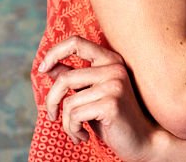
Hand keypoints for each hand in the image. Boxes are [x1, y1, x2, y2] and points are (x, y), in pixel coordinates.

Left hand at [40, 36, 165, 161]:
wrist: (143, 142)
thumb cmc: (113, 118)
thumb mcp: (90, 94)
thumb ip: (73, 78)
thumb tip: (47, 66)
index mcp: (109, 60)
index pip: (75, 42)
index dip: (54, 52)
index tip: (42, 69)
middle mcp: (113, 68)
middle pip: (65, 79)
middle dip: (52, 101)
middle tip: (53, 116)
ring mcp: (113, 84)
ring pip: (69, 102)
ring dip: (67, 123)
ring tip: (76, 131)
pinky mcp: (111, 103)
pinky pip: (75, 116)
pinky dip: (73, 130)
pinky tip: (84, 136)